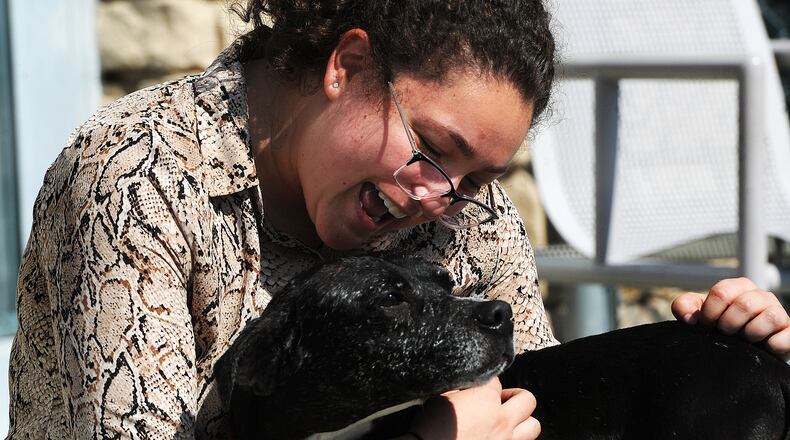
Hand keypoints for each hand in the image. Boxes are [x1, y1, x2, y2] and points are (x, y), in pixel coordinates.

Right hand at [408, 377, 539, 438]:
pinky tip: (499, 436)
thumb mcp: (441, 397)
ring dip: (523, 420)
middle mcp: (501, 419)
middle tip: (502, 399)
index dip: (487, 381)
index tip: (481, 384)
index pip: (495, 379)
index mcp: (485, 398)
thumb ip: (460, 388)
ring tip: (508, 420)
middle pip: (527, 399)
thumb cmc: (431, 428)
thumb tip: (467, 386)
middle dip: (515, 395)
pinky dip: (514, 438)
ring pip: (533, 426)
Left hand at [672, 277, 789, 359]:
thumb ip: (684, 307)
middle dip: (729, 324)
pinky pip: (783, 337)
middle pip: (745, 304)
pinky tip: (762, 348)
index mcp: (738, 287)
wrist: (739, 350)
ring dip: (750, 333)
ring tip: (744, 340)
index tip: (707, 324)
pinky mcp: (788, 332)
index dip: (710, 312)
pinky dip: (770, 345)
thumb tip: (689, 318)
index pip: (722, 292)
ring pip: (769, 316)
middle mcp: (760, 296)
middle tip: (725, 333)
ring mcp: (777, 313)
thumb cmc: (719, 326)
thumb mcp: (698, 314)